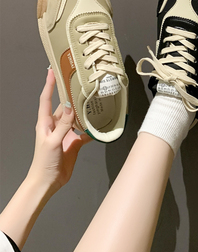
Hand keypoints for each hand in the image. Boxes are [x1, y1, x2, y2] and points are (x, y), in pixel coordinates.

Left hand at [27, 69, 90, 191]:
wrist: (48, 181)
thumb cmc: (44, 162)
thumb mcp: (53, 141)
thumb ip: (63, 124)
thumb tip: (70, 105)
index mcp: (45, 123)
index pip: (46, 99)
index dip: (49, 85)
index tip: (52, 71)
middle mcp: (55, 125)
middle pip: (63, 106)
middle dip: (69, 94)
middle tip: (79, 82)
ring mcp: (65, 133)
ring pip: (76, 117)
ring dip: (83, 111)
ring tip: (94, 100)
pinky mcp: (74, 142)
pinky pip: (84, 132)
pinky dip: (91, 129)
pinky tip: (99, 126)